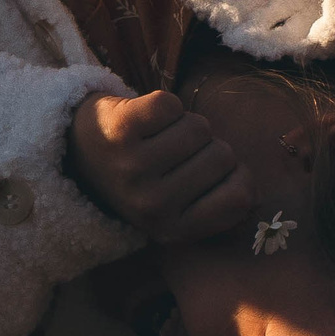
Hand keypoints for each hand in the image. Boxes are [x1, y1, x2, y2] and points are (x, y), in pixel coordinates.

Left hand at [68, 91, 256, 243]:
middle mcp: (152, 204)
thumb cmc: (144, 179)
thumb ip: (223, 204)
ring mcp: (133, 166)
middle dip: (207, 148)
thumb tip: (254, 191)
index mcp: (172, 230)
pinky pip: (172, 104)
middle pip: (223, 155)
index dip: (236, 176)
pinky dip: (163, 105)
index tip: (210, 175)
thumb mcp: (180, 207)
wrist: (80, 154)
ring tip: (157, 138)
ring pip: (200, 127)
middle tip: (174, 155)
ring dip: (185, 125)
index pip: (240, 197)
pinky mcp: (120, 128)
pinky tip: (142, 122)